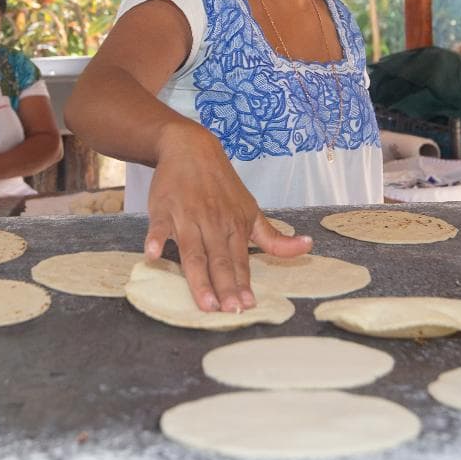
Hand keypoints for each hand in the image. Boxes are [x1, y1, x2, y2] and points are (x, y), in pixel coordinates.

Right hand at [144, 123, 312, 312]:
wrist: (191, 148)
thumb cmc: (221, 184)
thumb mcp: (250, 209)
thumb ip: (273, 237)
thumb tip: (307, 247)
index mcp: (234, 225)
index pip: (240, 261)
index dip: (242, 284)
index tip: (247, 307)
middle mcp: (213, 223)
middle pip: (218, 261)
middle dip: (224, 287)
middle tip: (228, 311)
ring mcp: (187, 216)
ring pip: (193, 252)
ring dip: (198, 277)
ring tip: (204, 302)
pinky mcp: (164, 209)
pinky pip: (159, 227)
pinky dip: (156, 240)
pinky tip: (153, 256)